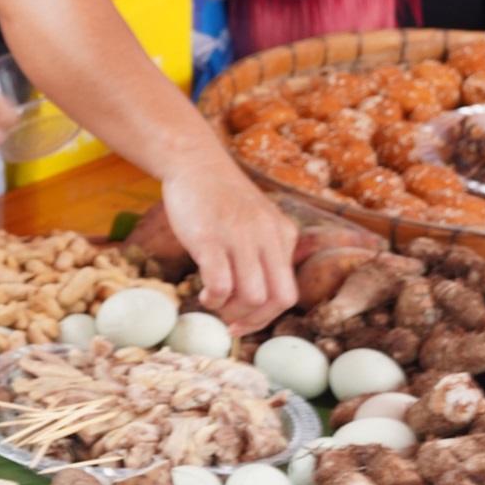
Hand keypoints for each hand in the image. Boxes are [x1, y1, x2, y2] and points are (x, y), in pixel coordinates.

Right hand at [161, 160, 295, 333]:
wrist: (195, 161)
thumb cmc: (221, 197)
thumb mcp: (257, 220)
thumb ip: (264, 251)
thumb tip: (256, 298)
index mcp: (282, 234)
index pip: (288, 294)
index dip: (267, 317)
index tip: (244, 323)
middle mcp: (268, 236)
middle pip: (278, 300)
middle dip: (253, 320)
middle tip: (230, 318)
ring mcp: (240, 237)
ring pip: (252, 297)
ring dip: (231, 311)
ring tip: (214, 300)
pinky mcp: (210, 238)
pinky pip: (220, 284)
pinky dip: (213, 299)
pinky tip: (204, 292)